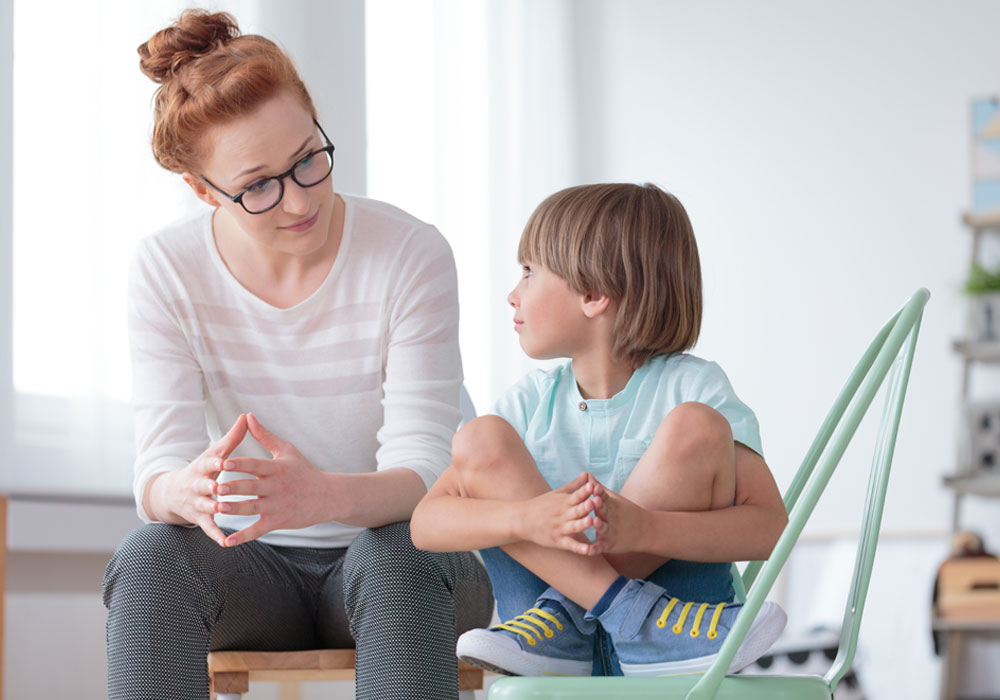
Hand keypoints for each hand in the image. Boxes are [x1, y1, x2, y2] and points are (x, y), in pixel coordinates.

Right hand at [153, 414, 247, 546]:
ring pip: (205, 506)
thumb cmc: (203, 469)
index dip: (216, 462)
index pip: (208, 463)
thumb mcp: (214, 453)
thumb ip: (232, 437)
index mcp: (202, 467)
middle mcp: (197, 485)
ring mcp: (197, 502)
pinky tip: (225, 542)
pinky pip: (208, 528)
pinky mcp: (199, 518)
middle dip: (211, 486)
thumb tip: (247, 415)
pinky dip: (215, 535)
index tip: (224, 461)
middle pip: (203, 485)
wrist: (172, 492)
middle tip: (220, 487)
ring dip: (213, 508)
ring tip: (224, 509)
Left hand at [216, 413, 329, 546]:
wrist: (328, 496)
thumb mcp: (287, 450)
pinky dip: (243, 536)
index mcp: (276, 468)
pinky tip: (227, 542)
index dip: (240, 464)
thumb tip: (247, 416)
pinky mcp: (278, 521)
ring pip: (253, 508)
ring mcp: (277, 505)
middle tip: (217, 486)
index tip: (224, 463)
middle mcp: (276, 487)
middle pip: (252, 487)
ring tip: (219, 508)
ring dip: (236, 509)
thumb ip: (264, 435)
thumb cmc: (304, 471)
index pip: (255, 465)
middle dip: (235, 487)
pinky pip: (258, 530)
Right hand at [516, 473, 598, 554]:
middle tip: (594, 502)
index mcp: (564, 502)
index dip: (584, 491)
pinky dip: (578, 548)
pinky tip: (588, 550)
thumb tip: (588, 474)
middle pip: (577, 510)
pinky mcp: (558, 541)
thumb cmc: (542, 505)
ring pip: (574, 527)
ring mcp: (561, 529)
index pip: (576, 495)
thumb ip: (575, 485)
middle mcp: (563, 515)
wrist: (522, 520)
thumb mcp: (558, 493)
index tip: (593, 485)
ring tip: (591, 521)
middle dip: (586, 506)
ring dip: (583, 524)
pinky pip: (570, 545)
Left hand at [584, 480, 649, 554]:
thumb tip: (587, 475)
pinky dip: (595, 549)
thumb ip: (599, 489)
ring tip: (594, 521)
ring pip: (604, 528)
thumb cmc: (625, 512)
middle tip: (593, 500)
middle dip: (599, 506)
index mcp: (611, 506)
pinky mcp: (610, 544)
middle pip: (604, 511)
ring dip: (599, 525)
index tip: (593, 486)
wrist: (645, 530)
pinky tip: (588, 551)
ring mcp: (611, 531)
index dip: (599, 492)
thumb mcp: (614, 500)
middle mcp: (611, 518)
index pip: (604, 497)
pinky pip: (601, 547)